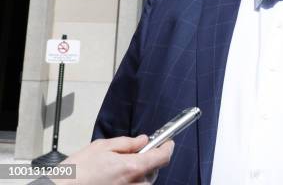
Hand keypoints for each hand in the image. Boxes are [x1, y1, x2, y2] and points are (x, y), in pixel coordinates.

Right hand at [55, 135, 173, 184]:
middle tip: (134, 153)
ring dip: (140, 173)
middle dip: (148, 160)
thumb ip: (126, 143)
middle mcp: (134, 184)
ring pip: (145, 182)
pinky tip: (115, 178)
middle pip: (153, 170)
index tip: (167, 142)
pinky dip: (131, 182)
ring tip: (119, 167)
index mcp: (131, 168)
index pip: (161, 157)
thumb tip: (143, 140)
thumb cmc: (76, 172)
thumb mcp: (101, 147)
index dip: (167, 147)